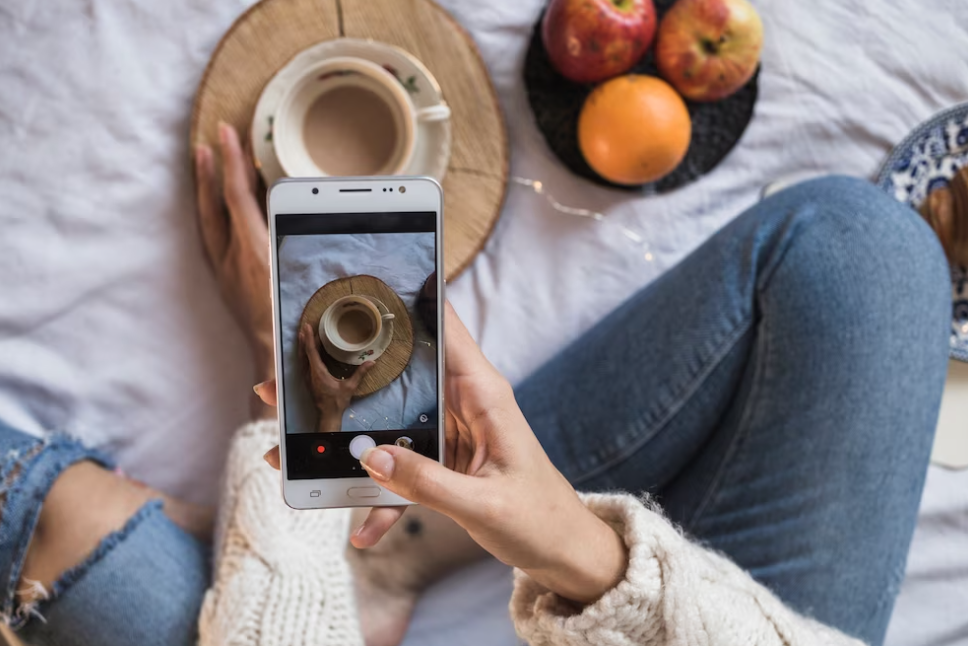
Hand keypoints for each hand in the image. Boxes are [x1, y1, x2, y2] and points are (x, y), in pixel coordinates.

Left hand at [194, 123, 273, 392]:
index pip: (238, 196)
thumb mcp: (302, 271)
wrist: (275, 357)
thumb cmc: (296, 318)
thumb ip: (296, 235)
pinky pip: (216, 240)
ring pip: (211, 222)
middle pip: (216, 206)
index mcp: (253, 250)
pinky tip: (222, 213)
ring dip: (208, 192)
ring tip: (206, 169)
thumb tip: (293, 199)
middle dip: (212, 172)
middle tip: (207, 145)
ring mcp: (227, 271)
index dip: (233, 163)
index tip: (227, 134)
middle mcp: (233, 258)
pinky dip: (216, 217)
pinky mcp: (228, 283)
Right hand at [257, 303, 627, 603]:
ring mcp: (449, 431)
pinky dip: (379, 497)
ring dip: (343, 439)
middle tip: (285, 383)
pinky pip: (400, 469)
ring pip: (386, 422)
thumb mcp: (484, 504)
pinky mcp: (442, 460)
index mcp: (483, 394)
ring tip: (288, 448)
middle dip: (342, 380)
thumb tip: (371, 458)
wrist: (561, 549)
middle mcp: (463, 403)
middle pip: (395, 377)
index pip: (444, 329)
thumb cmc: (538, 518)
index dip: (406, 301)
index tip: (357, 287)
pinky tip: (361, 530)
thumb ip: (428, 483)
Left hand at [299, 323, 374, 431]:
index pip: (311, 352)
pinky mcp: (308, 379)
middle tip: (306, 326)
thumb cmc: (337, 401)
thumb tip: (372, 362)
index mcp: (318, 372)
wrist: (327, 415)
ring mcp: (307, 376)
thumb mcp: (350, 387)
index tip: (307, 327)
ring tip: (304, 335)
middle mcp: (309, 373)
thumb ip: (360, 373)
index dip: (309, 338)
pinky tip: (307, 350)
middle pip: (304, 352)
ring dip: (303, 346)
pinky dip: (305, 354)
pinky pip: (303, 363)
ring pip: (302, 357)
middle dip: (305, 339)